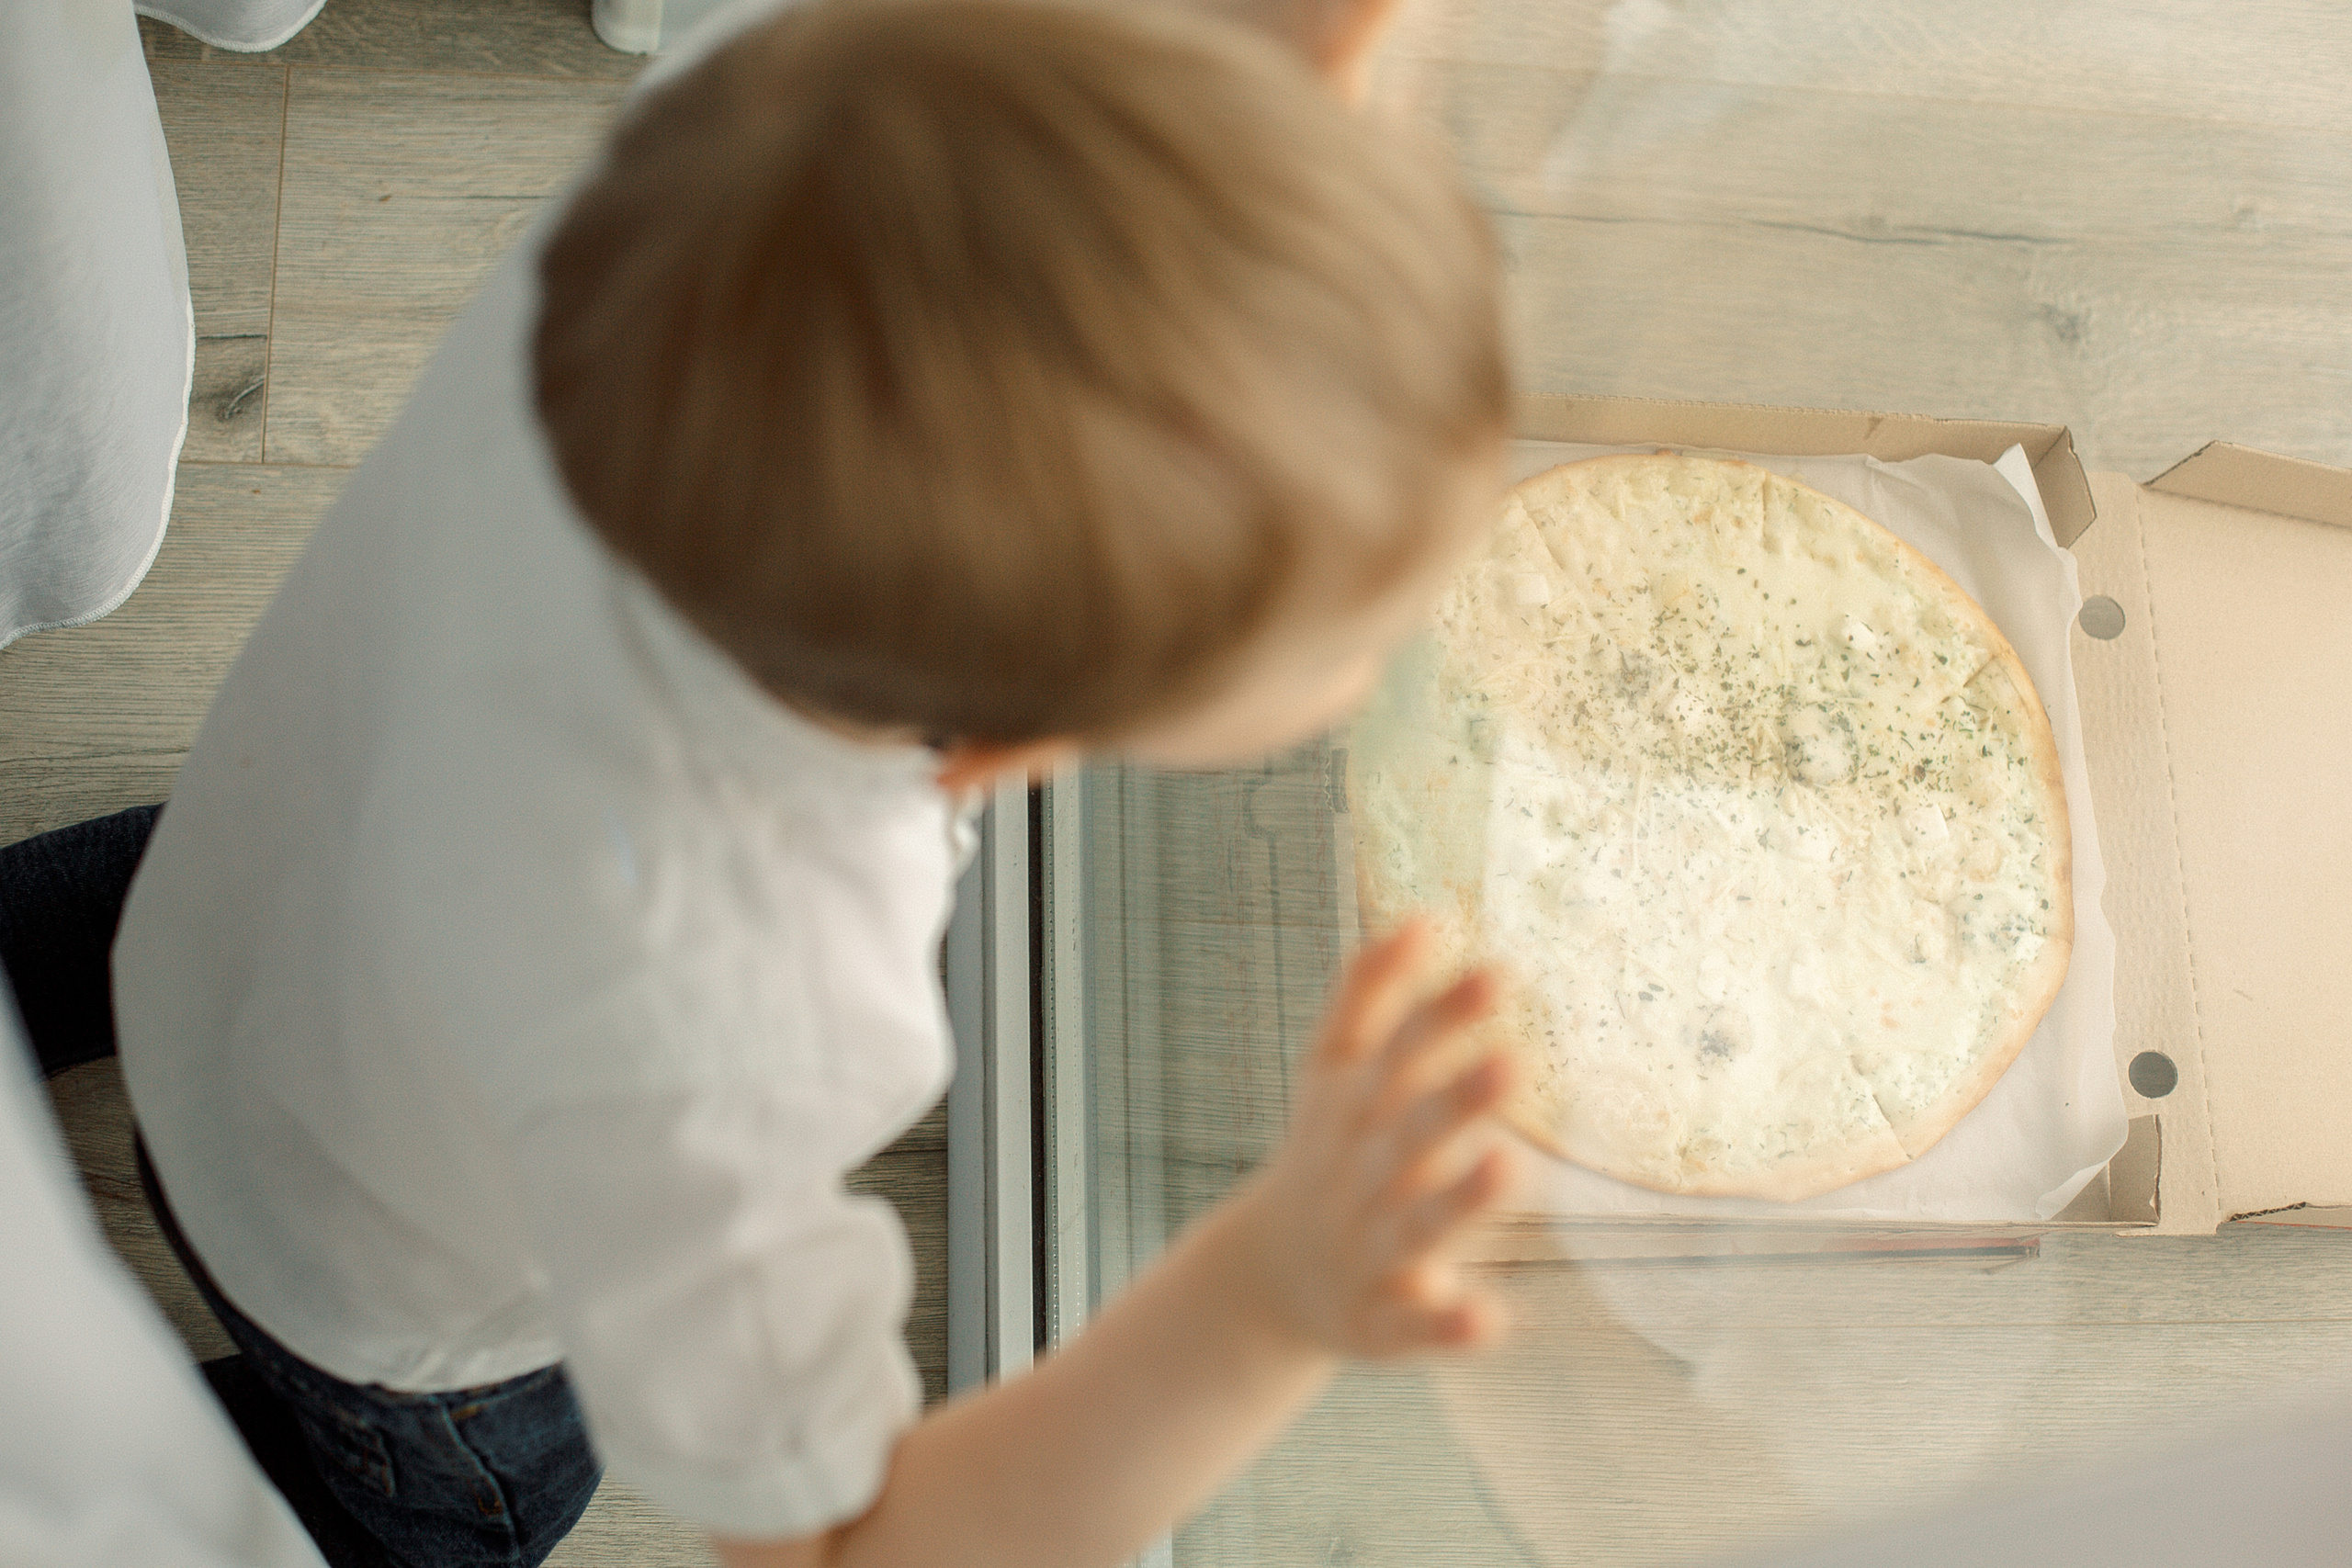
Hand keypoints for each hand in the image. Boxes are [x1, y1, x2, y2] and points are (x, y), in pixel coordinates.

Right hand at [1228, 920, 1520, 1358]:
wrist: (1264, 1281)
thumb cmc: (1326, 1154)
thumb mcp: (1330, 1070)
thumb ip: (1371, 991)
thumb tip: (1427, 913)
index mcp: (1351, 1111)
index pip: (1398, 1052)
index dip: (1444, 1015)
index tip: (1501, 972)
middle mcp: (1360, 1177)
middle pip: (1407, 1134)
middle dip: (1455, 1100)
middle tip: (1514, 1061)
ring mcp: (1368, 1252)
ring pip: (1415, 1227)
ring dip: (1459, 1199)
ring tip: (1512, 1169)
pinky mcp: (1378, 1326)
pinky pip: (1412, 1331)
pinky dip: (1444, 1328)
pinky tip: (1488, 1318)